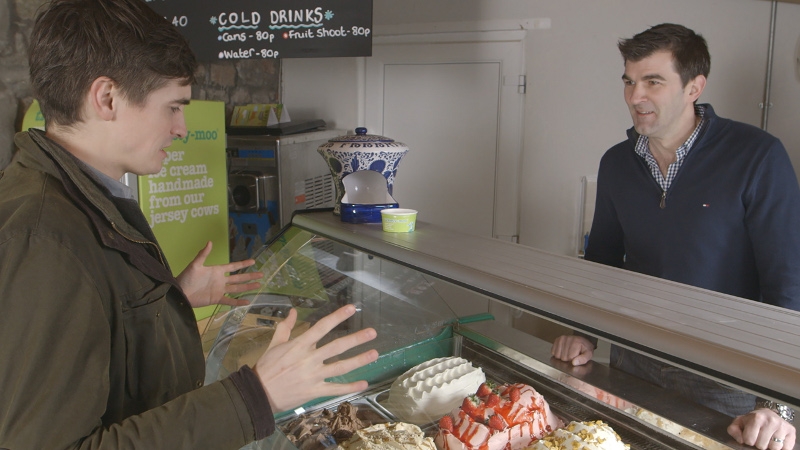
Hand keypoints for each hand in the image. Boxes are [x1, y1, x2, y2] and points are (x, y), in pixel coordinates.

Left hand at [176, 241, 262, 307]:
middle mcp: (221, 280)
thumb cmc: (186, 278)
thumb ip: (203, 254)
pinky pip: (229, 300)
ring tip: (258, 285)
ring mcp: (220, 290)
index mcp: (217, 271)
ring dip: (247, 287)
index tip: (253, 261)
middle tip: (261, 274)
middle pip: (239, 277)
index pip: (233, 266)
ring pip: (237, 288)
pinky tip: (247, 302)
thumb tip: (209, 242)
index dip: (243, 263)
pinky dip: (238, 302)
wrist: (180, 292)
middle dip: (250, 276)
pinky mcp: (216, 299)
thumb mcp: (194, 265)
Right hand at [253, 304, 378, 412]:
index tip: (352, 309)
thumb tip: (292, 311)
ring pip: (340, 367)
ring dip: (359, 360)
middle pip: (336, 347)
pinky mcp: (314, 391)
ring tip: (374, 353)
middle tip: (372, 332)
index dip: (337, 317)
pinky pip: (335, 389)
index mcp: (299, 345)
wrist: (259, 393)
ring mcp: (313, 376)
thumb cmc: (267, 367)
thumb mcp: (275, 344)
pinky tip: (364, 383)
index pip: (322, 327)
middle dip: (356, 339)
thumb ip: (285, 327)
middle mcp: (309, 359)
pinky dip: (349, 387)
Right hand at [551, 335, 594, 365]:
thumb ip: (583, 359)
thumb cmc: (585, 348)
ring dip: (562, 356)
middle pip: (563, 357)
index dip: (573, 360)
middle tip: (572, 354)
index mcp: (576, 342)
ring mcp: (561, 339)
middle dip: (567, 359)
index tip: (576, 356)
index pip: (569, 358)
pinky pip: (553, 352)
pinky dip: (557, 353)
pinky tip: (563, 351)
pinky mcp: (557, 340)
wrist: (582, 340)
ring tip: (568, 352)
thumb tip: (574, 363)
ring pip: (557, 355)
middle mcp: (567, 339)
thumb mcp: (588, 354)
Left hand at [728, 409, 795, 448]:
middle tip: (760, 436)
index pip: (749, 440)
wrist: (769, 414)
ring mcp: (782, 426)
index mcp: (757, 418)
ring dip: (770, 446)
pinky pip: (785, 448)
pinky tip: (776, 439)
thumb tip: (740, 440)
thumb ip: (733, 430)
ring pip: (774, 448)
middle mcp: (771, 421)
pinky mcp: (791, 432)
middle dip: (759, 443)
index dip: (748, 440)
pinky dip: (780, 447)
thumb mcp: (740, 422)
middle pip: (761, 446)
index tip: (750, 436)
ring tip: (768, 438)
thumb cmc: (753, 420)